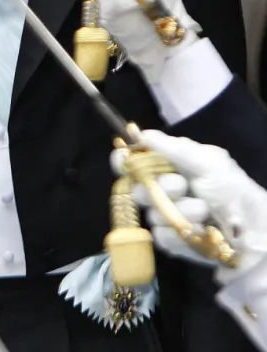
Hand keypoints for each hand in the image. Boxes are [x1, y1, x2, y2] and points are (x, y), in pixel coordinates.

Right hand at [111, 129, 266, 281]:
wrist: (255, 231)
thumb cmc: (233, 191)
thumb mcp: (209, 162)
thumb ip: (174, 148)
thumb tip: (141, 134)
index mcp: (172, 167)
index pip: (134, 161)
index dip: (124, 159)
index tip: (124, 157)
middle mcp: (165, 191)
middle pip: (136, 188)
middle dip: (161, 187)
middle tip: (183, 186)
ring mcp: (167, 217)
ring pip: (150, 214)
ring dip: (180, 211)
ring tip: (205, 212)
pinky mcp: (173, 242)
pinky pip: (161, 236)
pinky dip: (182, 232)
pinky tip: (201, 231)